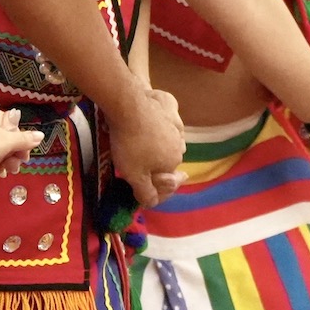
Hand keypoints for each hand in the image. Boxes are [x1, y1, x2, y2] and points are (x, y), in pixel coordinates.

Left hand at [0, 106, 39, 173]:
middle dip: (14, 154)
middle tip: (16, 167)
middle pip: (6, 140)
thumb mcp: (5, 140)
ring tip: (8, 171)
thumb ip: (23, 139)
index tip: (26, 158)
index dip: (23, 144)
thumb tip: (41, 134)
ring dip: (4, 160)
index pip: (16, 130)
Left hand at [106, 81, 184, 205]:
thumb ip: (146, 192)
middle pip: (167, 159)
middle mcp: (180, 144)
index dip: (152, 182)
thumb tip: (152, 203)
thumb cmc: (131, 144)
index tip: (138, 180)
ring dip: (156, 145)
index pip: (166, 178)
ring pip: (167, 141)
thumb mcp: (134, 175)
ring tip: (137, 142)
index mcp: (174, 161)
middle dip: (154, 163)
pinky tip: (143, 124)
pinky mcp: (168, 109)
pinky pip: (165, 123)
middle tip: (134, 159)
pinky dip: (156, 127)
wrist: (129, 106)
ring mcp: (175, 125)